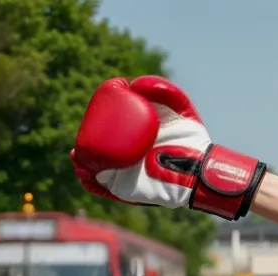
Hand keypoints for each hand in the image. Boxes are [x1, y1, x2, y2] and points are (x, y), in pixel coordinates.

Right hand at [70, 76, 266, 219]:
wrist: (198, 170)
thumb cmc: (191, 138)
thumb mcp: (179, 107)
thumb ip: (163, 90)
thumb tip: (134, 84)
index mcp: (134, 133)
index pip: (108, 123)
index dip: (97, 116)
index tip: (96, 107)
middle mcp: (126, 152)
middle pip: (96, 144)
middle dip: (84, 140)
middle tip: (85, 133)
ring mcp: (122, 171)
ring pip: (93, 166)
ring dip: (82, 161)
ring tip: (79, 155)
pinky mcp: (123, 190)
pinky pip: (100, 187)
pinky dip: (89, 180)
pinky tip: (84, 170)